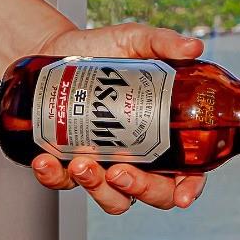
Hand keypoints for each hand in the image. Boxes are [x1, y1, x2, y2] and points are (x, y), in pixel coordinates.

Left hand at [25, 24, 207, 214]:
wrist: (54, 49)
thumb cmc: (102, 50)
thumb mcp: (136, 41)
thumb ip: (165, 43)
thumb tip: (193, 48)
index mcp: (165, 133)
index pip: (188, 171)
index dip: (190, 188)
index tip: (182, 196)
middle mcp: (140, 155)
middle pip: (154, 193)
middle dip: (141, 191)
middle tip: (120, 172)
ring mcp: (105, 164)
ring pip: (113, 199)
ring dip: (98, 190)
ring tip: (82, 163)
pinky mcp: (68, 165)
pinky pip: (64, 184)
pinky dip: (54, 177)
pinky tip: (46, 160)